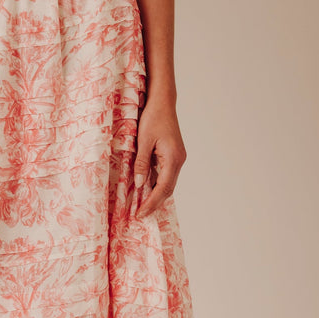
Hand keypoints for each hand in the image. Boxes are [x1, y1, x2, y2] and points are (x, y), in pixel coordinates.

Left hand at [132, 95, 186, 218]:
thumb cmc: (153, 118)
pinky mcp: (173, 155)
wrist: (162, 102)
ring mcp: (177, 158)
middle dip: (154, 203)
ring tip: (142, 207)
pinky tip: (146, 190)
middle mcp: (178, 160)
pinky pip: (165, 175)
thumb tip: (140, 184)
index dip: (151, 202)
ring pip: (167, 183)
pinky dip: (157, 185)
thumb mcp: (143, 141)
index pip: (162, 188)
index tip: (141, 213)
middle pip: (167, 189)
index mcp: (173, 158)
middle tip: (140, 215)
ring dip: (156, 195)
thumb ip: (142, 164)